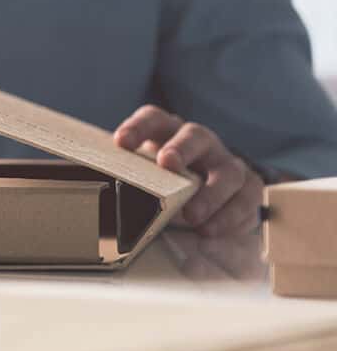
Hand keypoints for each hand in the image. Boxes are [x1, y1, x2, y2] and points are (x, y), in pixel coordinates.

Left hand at [113, 105, 263, 236]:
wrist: (208, 192)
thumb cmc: (164, 181)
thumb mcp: (145, 175)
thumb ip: (130, 180)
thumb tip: (101, 203)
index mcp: (168, 133)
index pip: (153, 119)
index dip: (138, 128)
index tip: (122, 142)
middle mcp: (201, 143)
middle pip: (195, 136)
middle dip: (181, 149)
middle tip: (168, 164)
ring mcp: (226, 163)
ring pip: (228, 170)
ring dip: (211, 193)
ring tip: (193, 216)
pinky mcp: (248, 186)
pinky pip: (247, 198)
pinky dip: (230, 216)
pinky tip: (211, 230)